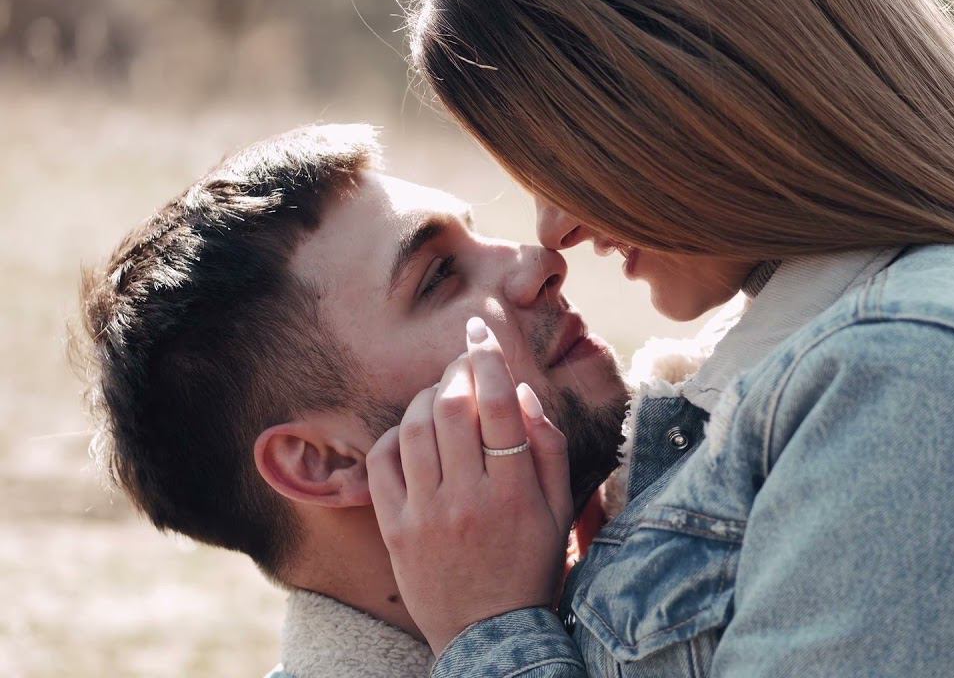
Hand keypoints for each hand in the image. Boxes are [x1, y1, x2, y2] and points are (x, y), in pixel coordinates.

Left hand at [367, 317, 573, 653]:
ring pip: (414, 429)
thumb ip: (547, 447)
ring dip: (426, 397)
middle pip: (453, 408)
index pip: (501, 406)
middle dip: (455, 370)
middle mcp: (468, 498)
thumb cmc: (532, 564)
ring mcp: (426, 514)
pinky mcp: (394, 528)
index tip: (480, 330)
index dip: (489, 358)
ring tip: (440, 394)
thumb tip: (521, 392)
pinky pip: (382, 463)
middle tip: (462, 361)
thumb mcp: (560, 509)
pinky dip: (395, 435)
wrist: (490, 633)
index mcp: (515, 492)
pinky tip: (413, 433)